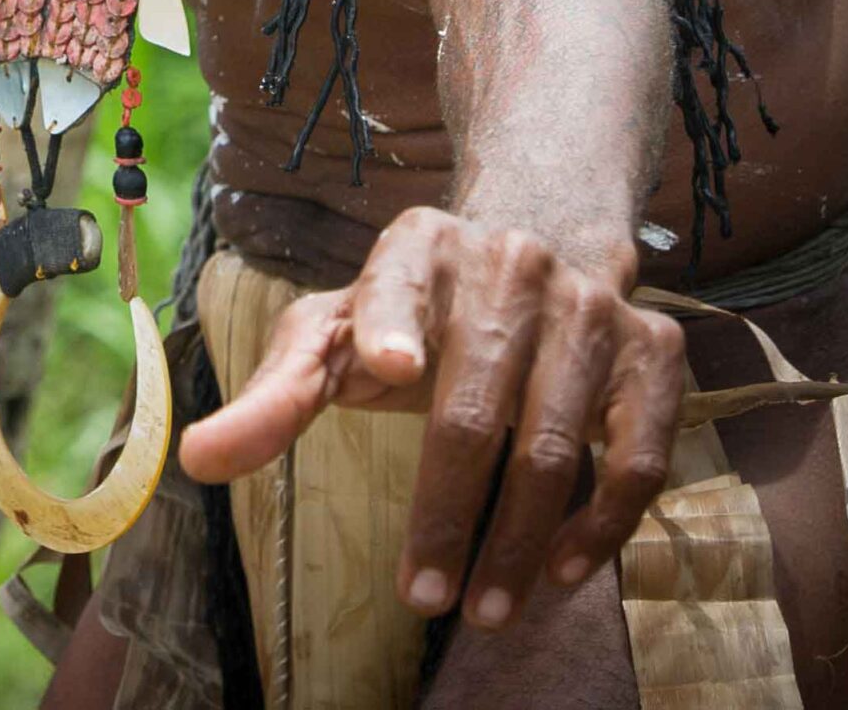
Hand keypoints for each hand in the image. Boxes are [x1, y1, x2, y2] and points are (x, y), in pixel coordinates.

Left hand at [180, 206, 683, 632]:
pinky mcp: (653, 351)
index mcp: (419, 248)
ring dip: (519, 540)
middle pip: (475, 405)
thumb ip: (275, 396)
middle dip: (447, 511)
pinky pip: (638, 456)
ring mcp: (591, 305)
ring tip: (484, 608)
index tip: (383, 363)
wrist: (540, 238)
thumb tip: (194, 460)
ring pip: (559, 444)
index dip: (390, 321)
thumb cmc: (415, 310)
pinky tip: (559, 570)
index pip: (398, 282)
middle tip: (422, 596)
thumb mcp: (338, 334)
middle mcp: (511, 264)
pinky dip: (602, 525)